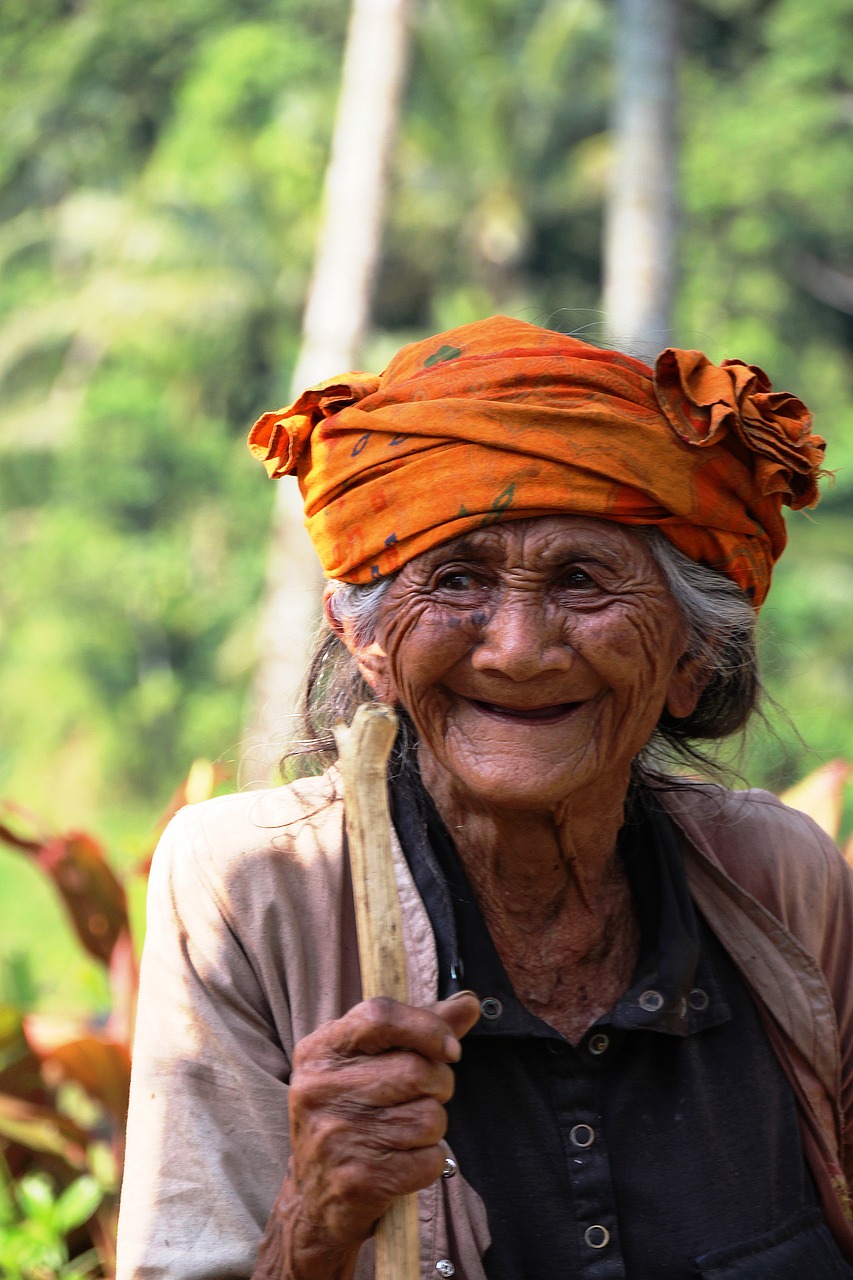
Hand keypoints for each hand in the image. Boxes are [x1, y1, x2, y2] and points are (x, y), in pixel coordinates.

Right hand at [254, 992, 479, 1279]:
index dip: (427, 1028)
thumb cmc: (350, 1115)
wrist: (314, 1197)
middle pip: (417, 1071)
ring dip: (433, 1126)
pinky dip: (430, 1161)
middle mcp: (322, 1089)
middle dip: (439, 1083)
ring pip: (430, 1118)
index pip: (379, 1016)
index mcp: (320, 1051)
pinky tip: (405, 1160)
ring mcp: (337, 1136)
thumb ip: (418, 1029)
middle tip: (426, 1094)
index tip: (450, 1048)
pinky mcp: (359, 1180)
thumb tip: (469, 1003)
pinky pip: (430, 1160)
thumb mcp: (366, 1063)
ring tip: (407, 1130)